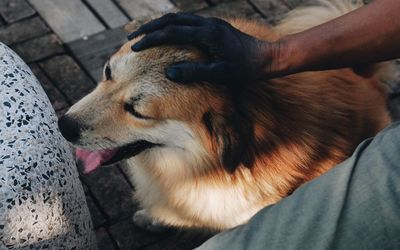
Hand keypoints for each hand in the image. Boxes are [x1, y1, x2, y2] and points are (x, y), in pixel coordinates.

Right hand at [128, 13, 277, 83]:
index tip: (135, 49)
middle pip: (171, 20)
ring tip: (144, 34)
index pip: (171, 32)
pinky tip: (167, 34)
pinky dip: (172, 26)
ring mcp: (211, 23)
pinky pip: (188, 21)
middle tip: (131, 39)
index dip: (151, 40)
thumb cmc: (246, 70)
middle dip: (149, 29)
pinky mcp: (215, 27)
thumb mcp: (221, 75)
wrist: (268, 58)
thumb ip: (195, 72)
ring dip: (159, 25)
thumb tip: (169, 72)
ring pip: (179, 18)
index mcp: (207, 34)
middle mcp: (208, 24)